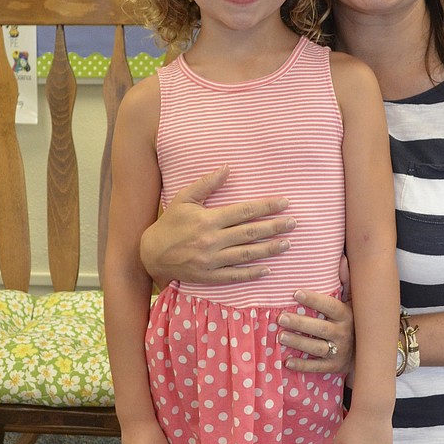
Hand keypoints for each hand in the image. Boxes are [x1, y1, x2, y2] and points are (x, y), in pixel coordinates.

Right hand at [139, 165, 296, 287]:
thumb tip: (227, 168)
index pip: (244, 211)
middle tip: (293, 223)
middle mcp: (212, 240)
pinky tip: (267, 269)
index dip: (266, 206)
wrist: (151, 254)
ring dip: (269, 249)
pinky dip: (252, 273)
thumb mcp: (184, 199)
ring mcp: (212, 260)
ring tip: (286, 244)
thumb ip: (207, 184)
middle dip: (274, 227)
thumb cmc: (170, 224)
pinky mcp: (209, 276)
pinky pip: (235, 275)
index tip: (284, 203)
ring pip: (247, 254)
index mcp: (208, 220)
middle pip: (250, 232)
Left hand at [279, 258, 354, 374]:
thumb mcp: (353, 301)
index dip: (314, 300)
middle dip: (300, 323)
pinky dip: (302, 365)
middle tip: (280, 317)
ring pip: (317, 347)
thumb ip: (346, 281)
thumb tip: (343, 258)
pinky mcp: (334, 366)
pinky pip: (317, 367)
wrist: (367, 352)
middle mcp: (343, 333)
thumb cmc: (354, 320)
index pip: (329, 306)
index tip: (295, 293)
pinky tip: (287, 362)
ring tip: (280, 336)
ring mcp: (339, 351)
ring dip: (298, 343)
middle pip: (320, 328)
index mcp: (347, 314)